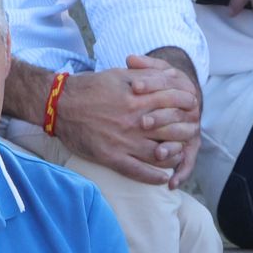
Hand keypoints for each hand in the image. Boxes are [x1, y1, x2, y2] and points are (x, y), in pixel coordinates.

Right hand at [53, 58, 200, 187]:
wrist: (60, 105)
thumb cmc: (90, 87)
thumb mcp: (120, 74)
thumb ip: (147, 74)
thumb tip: (171, 75)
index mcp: (137, 99)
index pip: (173, 102)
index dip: (187, 103)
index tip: (192, 105)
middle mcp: (134, 122)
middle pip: (172, 129)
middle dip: (187, 130)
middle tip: (192, 131)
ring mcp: (124, 142)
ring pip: (160, 154)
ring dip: (175, 155)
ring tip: (181, 154)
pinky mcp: (111, 157)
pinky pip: (138, 172)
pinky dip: (154, 177)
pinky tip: (164, 178)